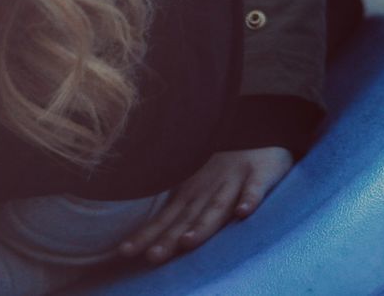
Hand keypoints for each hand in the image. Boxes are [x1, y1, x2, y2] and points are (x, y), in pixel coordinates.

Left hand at [118, 147, 293, 263]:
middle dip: (169, 238)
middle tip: (152, 256)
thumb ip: (177, 205)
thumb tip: (149, 228)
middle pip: (187, 218)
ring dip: (203, 224)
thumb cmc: (221, 161)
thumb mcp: (194, 179)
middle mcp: (207, 189)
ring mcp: (233, 180)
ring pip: (217, 206)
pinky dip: (249, 198)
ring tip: (188, 241)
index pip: (165, 218)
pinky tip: (243, 212)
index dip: (147, 235)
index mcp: (190, 192)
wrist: (255, 128)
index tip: (125, 252)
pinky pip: (254, 187)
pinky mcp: (258, 173)